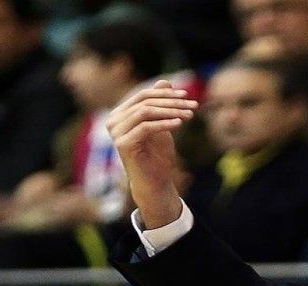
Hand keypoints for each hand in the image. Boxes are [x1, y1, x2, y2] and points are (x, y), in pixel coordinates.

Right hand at [106, 80, 196, 227]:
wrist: (154, 182)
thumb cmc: (158, 155)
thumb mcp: (162, 124)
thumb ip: (161, 104)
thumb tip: (164, 82)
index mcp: (120, 114)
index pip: (143, 95)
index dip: (166, 94)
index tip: (187, 95)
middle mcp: (113, 121)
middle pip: (145, 102)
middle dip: (172, 102)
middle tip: (193, 105)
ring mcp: (116, 132)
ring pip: (145, 112)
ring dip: (171, 111)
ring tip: (190, 115)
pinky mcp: (123, 144)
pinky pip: (146, 127)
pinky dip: (165, 123)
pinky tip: (180, 123)